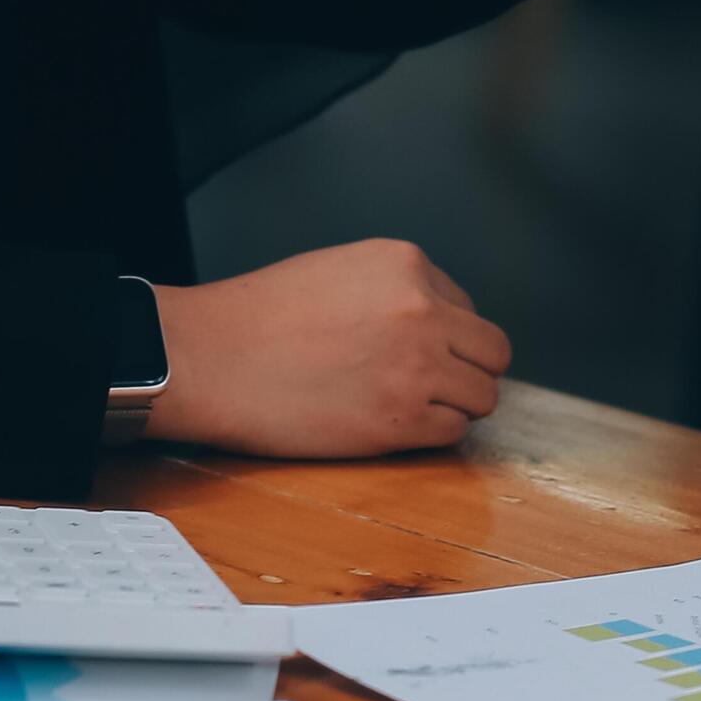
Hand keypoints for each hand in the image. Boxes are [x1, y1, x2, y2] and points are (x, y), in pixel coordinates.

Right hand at [143, 240, 511, 458]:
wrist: (208, 359)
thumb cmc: (258, 319)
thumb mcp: (339, 271)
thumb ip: (396, 290)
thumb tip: (441, 323)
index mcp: (406, 265)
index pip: (466, 307)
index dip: (444, 335)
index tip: (414, 351)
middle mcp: (422, 310)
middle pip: (492, 352)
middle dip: (467, 371)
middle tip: (431, 386)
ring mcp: (417, 366)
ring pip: (483, 396)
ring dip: (454, 406)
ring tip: (408, 407)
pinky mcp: (401, 419)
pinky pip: (453, 433)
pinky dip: (431, 435)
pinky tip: (391, 425)